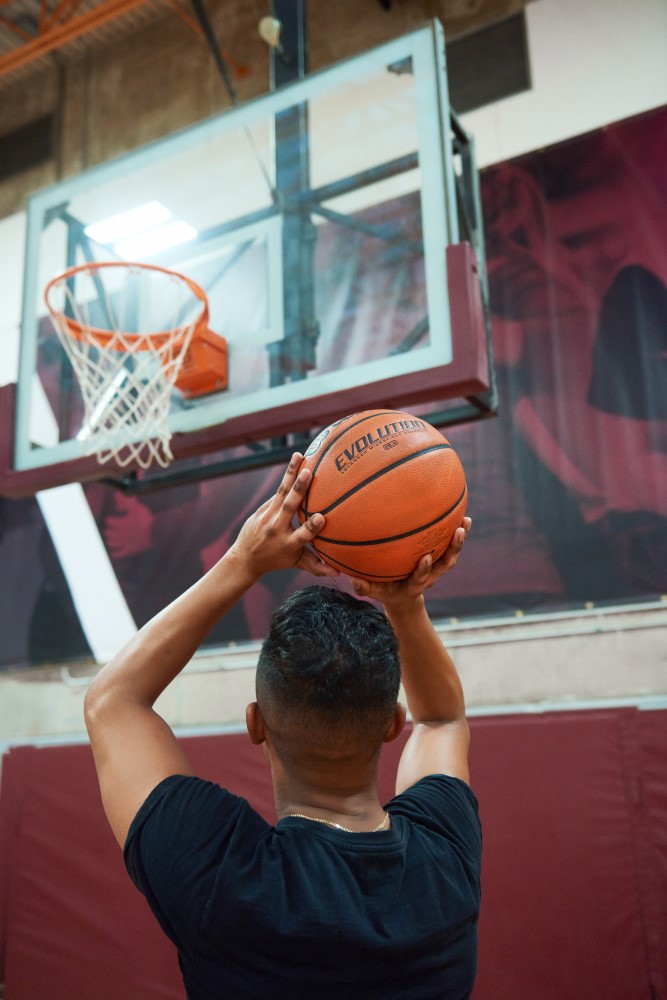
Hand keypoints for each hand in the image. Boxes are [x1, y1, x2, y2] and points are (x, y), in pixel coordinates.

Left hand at [104, 496, 153, 557]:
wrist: (158, 531)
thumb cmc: (147, 517)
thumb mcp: (136, 506)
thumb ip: (125, 501)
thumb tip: (116, 493)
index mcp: (120, 522)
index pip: (109, 521)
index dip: (111, 519)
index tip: (114, 519)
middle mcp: (119, 533)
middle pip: (108, 532)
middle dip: (111, 529)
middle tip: (114, 528)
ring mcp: (124, 542)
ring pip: (111, 542)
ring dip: (112, 539)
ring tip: (115, 537)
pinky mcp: (129, 550)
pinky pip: (119, 553)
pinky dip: (116, 553)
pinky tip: (114, 553)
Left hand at [229, 453, 339, 579]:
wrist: (245, 557)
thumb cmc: (277, 559)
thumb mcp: (296, 563)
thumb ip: (316, 566)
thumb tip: (339, 572)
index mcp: (288, 544)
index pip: (302, 536)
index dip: (311, 528)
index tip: (321, 517)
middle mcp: (277, 529)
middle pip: (288, 508)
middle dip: (298, 491)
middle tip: (308, 474)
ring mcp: (268, 517)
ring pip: (281, 492)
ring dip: (290, 474)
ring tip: (299, 457)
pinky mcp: (263, 508)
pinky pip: (278, 490)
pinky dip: (288, 476)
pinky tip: (296, 461)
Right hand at [350, 517, 471, 609]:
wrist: (402, 598)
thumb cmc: (385, 590)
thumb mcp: (374, 591)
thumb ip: (365, 587)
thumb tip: (353, 580)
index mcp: (414, 585)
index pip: (421, 578)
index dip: (424, 569)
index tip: (426, 557)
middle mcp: (429, 576)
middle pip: (445, 565)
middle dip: (453, 549)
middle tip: (458, 532)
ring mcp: (436, 568)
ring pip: (451, 555)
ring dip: (460, 539)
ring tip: (465, 521)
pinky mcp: (439, 559)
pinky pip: (450, 545)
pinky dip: (458, 531)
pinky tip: (463, 515)